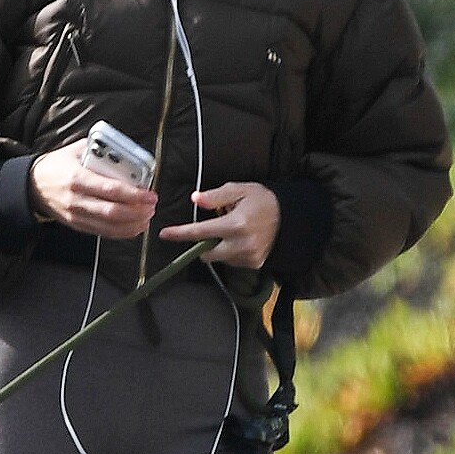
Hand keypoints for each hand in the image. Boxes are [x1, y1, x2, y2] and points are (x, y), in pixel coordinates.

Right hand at [29, 141, 157, 238]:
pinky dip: (122, 232)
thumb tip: (127, 152)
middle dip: (137, 211)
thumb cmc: (56, 166)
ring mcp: (76, 216)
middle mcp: (76, 200)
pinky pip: (103, 233)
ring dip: (133, 224)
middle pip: (113, 212)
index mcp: (77, 178)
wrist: (33, 186)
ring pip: (110, 226)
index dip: (133, 194)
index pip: (110, 190)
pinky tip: (135, 226)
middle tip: (152, 205)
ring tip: (147, 216)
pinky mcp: (77, 226)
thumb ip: (100, 150)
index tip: (149, 194)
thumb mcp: (76, 151)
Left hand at [158, 182, 280, 267]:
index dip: (180, 233)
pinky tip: (243, 240)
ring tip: (235, 231)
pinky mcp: (254, 264)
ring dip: (219, 247)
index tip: (164, 234)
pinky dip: (231, 252)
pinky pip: (232, 261)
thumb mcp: (240, 190)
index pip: (200, 232)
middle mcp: (241, 244)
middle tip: (215, 229)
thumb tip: (196, 199)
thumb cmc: (262, 200)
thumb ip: (216, 196)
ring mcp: (248, 257)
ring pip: (219, 258)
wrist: (290, 217)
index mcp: (235, 224)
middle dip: (204, 244)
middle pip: (206, 252)